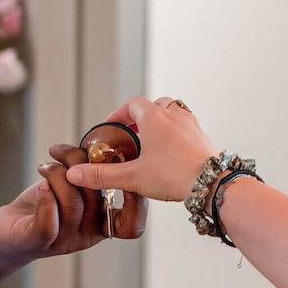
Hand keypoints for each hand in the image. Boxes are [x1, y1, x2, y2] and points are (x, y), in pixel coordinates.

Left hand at [0, 144, 146, 262]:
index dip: (137, 202)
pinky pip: (48, 222)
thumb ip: (89, 172)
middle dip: (79, 163)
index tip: (122, 169)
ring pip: (72, 203)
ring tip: (44, 166)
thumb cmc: (42, 203)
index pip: (131, 227)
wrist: (4, 231)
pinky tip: (40, 185)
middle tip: (60, 151)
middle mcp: (87, 236)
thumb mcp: (72, 186)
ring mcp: (63, 241)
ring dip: (57, 174)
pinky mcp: (37, 242)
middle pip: (97, 198)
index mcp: (101, 224)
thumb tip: (102, 144)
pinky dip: (46, 198)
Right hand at [65, 96, 215, 202]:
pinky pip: (186, 127)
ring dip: (161, 124)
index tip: (113, 127)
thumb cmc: (174, 175)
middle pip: (154, 106)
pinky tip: (171, 154)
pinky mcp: (202, 137)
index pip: (132, 104)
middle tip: (132, 134)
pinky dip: (176, 134)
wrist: (211, 183)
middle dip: (141, 118)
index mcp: (154, 117)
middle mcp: (174, 115)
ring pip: (173, 114)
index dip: (119, 114)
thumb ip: (102, 175)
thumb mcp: (132, 177)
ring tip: (151, 143)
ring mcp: (191, 124)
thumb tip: (75, 173)